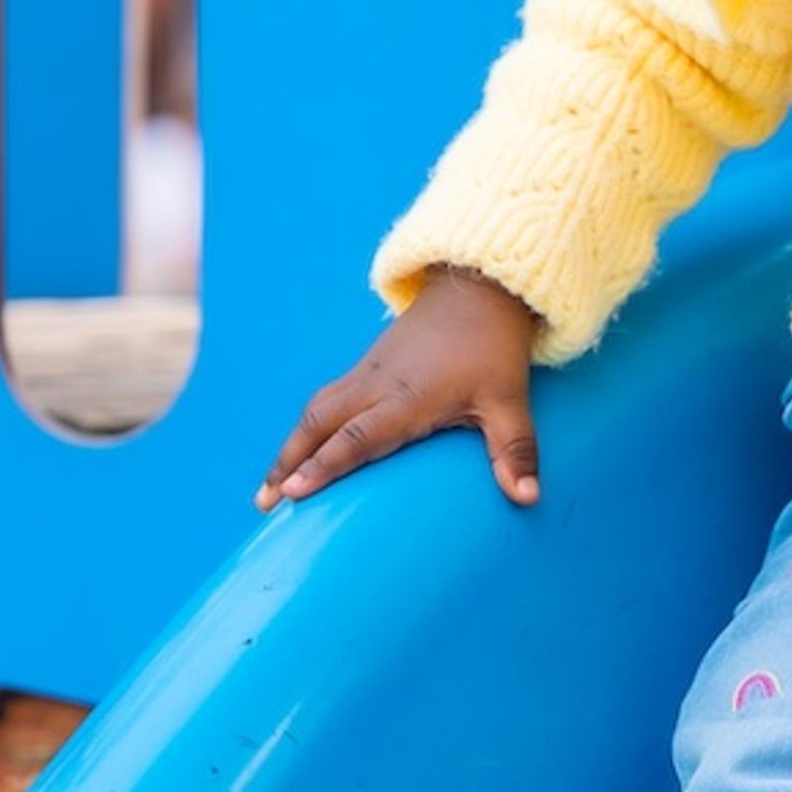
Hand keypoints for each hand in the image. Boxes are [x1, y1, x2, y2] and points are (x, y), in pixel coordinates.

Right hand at [257, 268, 544, 509]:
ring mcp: (368, 372)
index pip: (358, 437)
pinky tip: (300, 448)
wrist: (479, 288)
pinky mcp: (368, 365)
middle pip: (319, 424)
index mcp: (408, 397)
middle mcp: (378, 384)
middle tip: (264, 502)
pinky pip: (328, 398)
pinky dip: (308, 426)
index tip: (291, 492)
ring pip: (317, 410)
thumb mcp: (510, 401)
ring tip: (270, 486)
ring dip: (290, 446)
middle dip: (288, 462)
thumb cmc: (493, 347)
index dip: (324, 465)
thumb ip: (515, 450)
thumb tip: (528, 497)